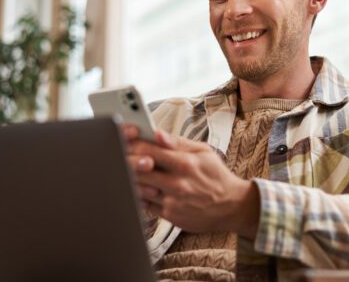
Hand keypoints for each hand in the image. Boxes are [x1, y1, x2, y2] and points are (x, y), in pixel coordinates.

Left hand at [122, 124, 259, 237]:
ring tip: (124, 168)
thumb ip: (178, 142)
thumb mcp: (203, 152)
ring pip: (139, 187)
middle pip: (139, 170)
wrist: (231, 206)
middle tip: (117, 153)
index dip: (132, 143)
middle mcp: (177, 183)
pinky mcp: (170, 215)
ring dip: (129, 177)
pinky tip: (138, 185)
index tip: (124, 137)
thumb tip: (157, 133)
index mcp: (185, 163)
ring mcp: (172, 201)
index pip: (150, 150)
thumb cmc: (216, 175)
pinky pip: (145, 203)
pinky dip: (138, 194)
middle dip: (125, 160)